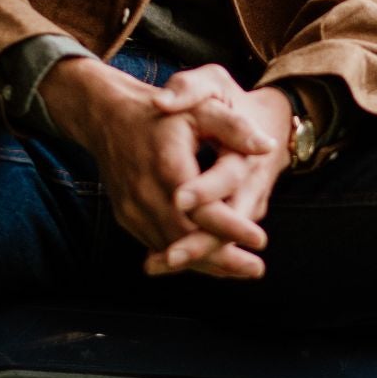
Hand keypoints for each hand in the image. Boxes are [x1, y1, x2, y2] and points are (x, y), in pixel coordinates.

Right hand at [39, 58, 276, 278]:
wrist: (109, 117)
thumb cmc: (163, 114)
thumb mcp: (201, 107)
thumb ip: (234, 127)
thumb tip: (268, 147)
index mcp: (168, 165)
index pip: (202, 209)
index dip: (232, 227)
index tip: (261, 240)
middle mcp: (145, 192)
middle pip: (186, 236)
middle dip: (223, 256)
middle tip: (256, 268)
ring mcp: (132, 208)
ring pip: (171, 246)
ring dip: (205, 263)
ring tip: (241, 270)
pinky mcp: (126, 217)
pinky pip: (157, 243)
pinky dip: (183, 256)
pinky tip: (211, 263)